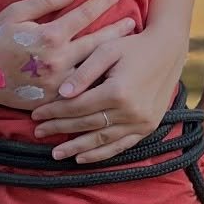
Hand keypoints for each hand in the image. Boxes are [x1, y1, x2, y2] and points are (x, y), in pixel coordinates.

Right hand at [0, 0, 134, 109]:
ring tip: (128, 50)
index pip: (84, 15)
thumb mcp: (15, 12)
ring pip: (94, 70)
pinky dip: (95, 83)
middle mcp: (58, 60)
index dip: (103, 1)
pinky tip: (109, 77)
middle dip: (118, 30)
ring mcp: (57, 83)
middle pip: (98, 43)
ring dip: (112, 58)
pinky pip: (80, 91)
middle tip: (134, 22)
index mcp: (50, 36)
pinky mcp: (53, 100)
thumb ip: (46, 1)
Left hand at [29, 23, 187, 162]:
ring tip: (56, 153)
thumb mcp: (106, 49)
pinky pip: (121, 145)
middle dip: (59, 129)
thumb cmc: (133, 46)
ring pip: (102, 140)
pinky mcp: (148, 127)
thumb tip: (62, 94)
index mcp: (117, 91)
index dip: (54, 112)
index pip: (77, 107)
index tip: (35, 114)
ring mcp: (141, 122)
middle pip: (86, 124)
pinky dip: (101, 154)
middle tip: (38, 133)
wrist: (168, 50)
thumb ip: (84, 72)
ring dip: (77, 148)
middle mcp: (130, 111)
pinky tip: (82, 158)